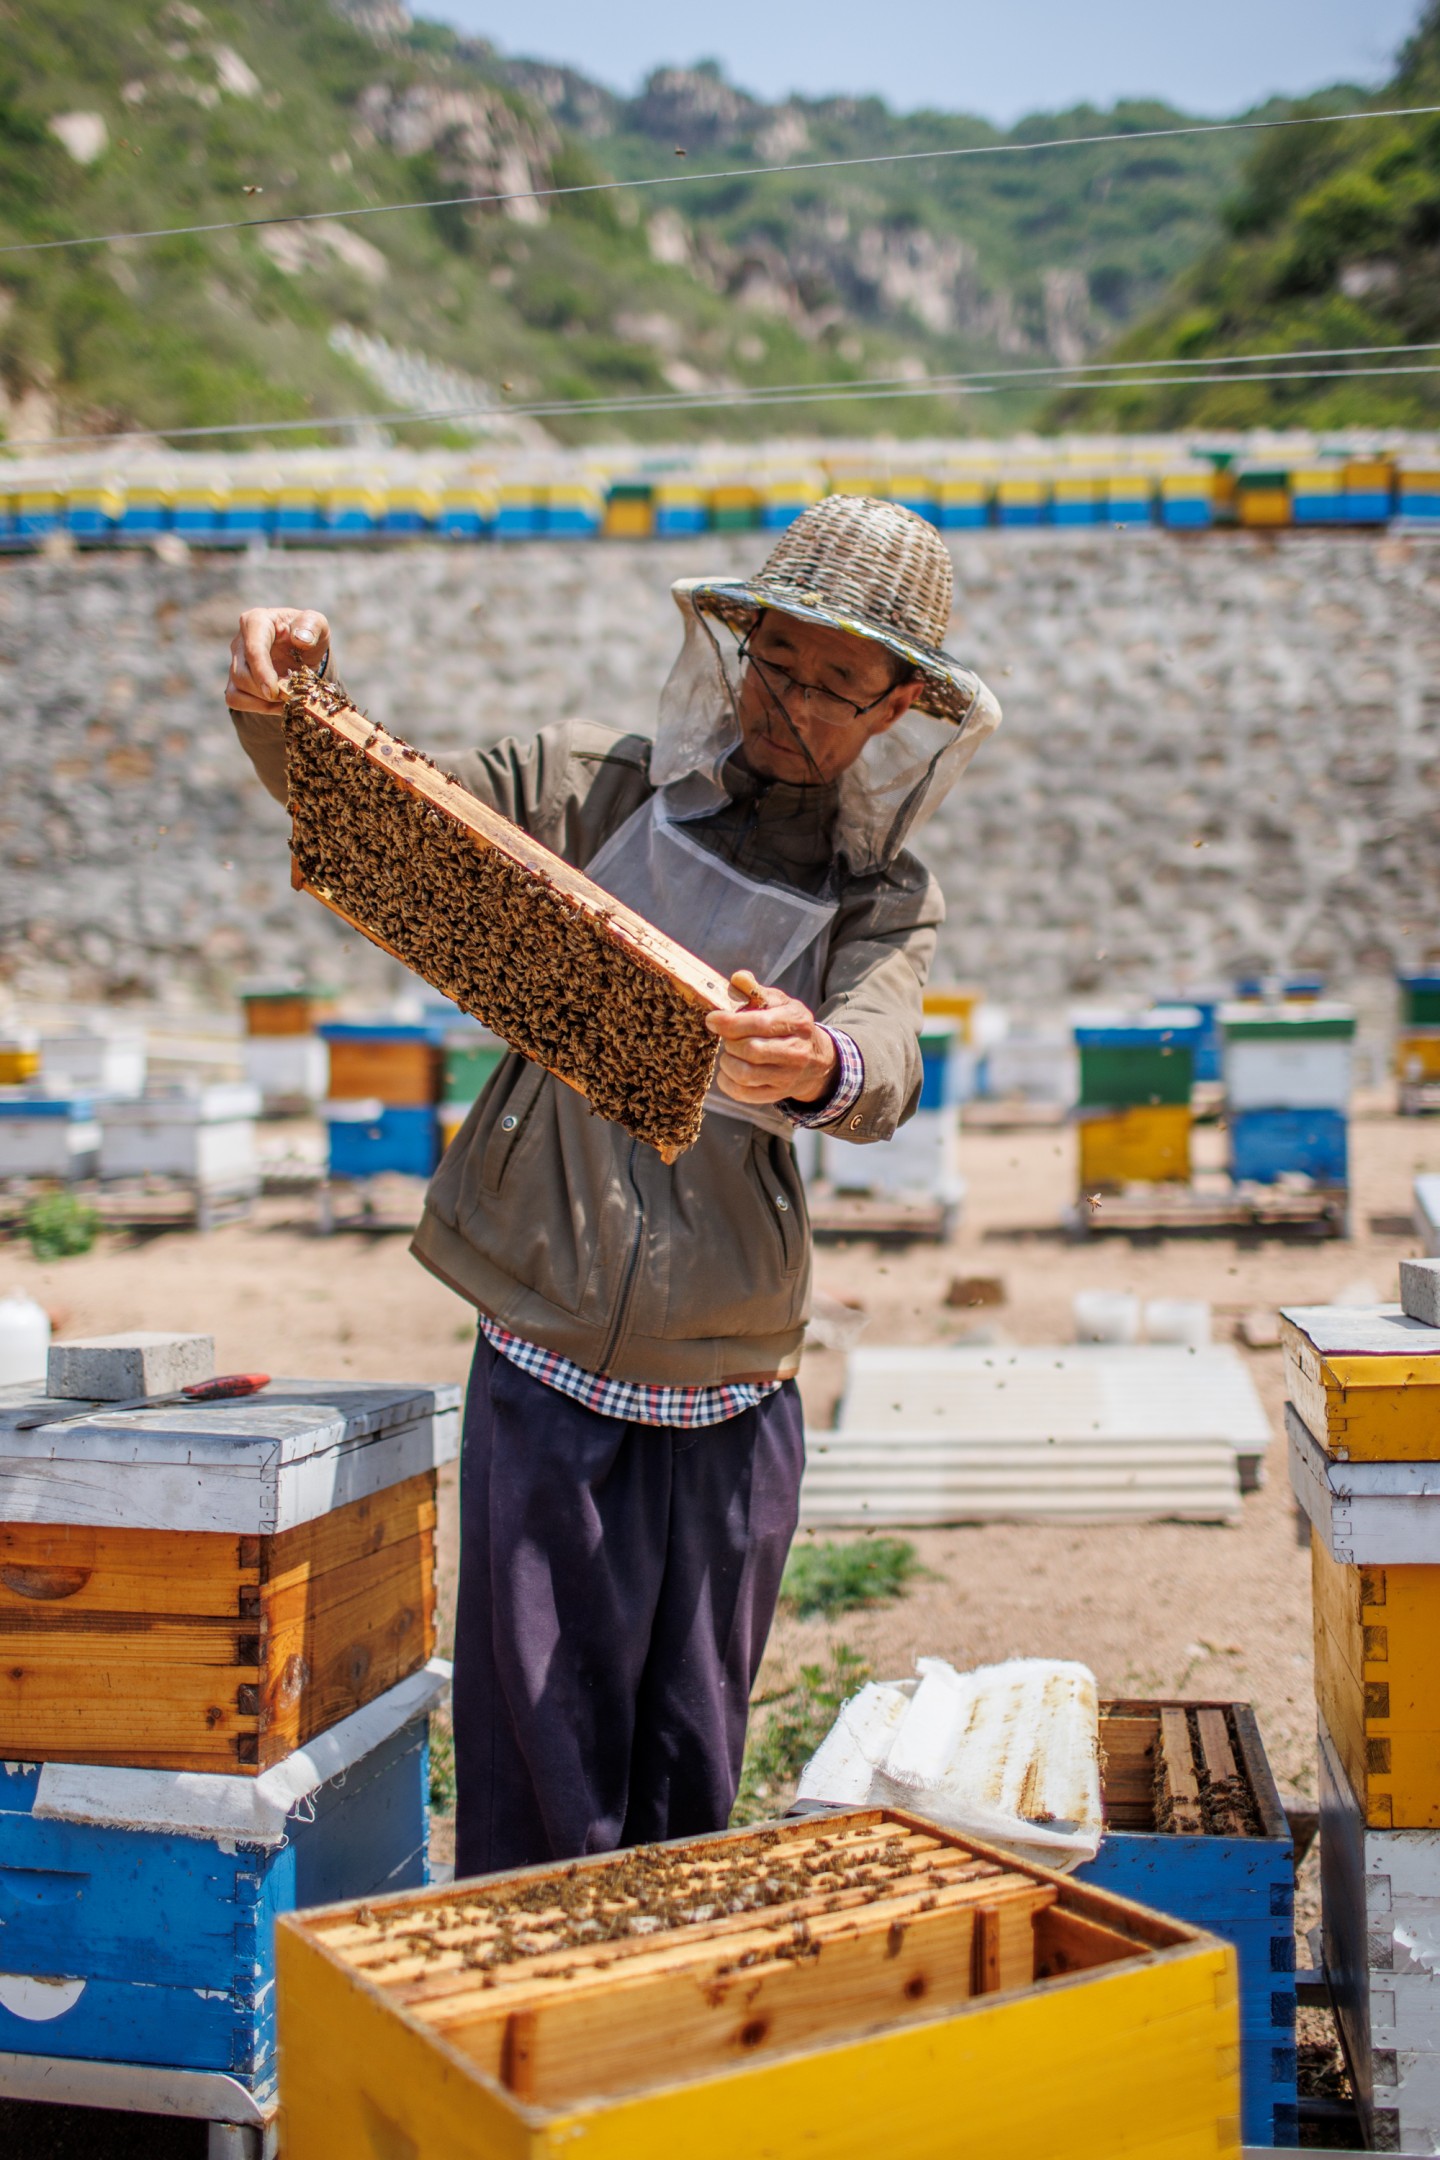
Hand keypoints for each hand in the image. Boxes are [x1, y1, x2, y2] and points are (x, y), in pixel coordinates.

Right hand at [225, 607, 330, 712]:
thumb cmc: (307, 633)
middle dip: (266, 692)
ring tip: (289, 699)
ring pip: (237, 690)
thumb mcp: (317, 624)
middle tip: (292, 696)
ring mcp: (235, 662)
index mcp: (256, 622)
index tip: (273, 691)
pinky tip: (278, 705)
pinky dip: (258, 708)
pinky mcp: (235, 680)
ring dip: (264, 702)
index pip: (253, 649)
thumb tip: (301, 639)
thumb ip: (311, 626)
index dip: (262, 672)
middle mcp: (240, 641)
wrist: (302, 649)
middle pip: (241, 674)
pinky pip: (236, 700)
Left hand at [706, 978, 838, 1106]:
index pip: (760, 1024)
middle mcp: (796, 1052)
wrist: (816, 1061)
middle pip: (750, 1050)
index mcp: (797, 1023)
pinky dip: (726, 1081)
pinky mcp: (775, 1094)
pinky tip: (729, 1070)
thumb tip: (737, 978)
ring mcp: (787, 1077)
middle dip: (730, 1042)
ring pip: (744, 1074)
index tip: (712, 1019)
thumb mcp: (779, 1002)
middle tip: (728, 1037)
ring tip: (730, 1053)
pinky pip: (742, 1093)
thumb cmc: (788, 1026)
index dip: (730, 1022)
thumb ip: (756, 990)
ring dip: (728, 1062)